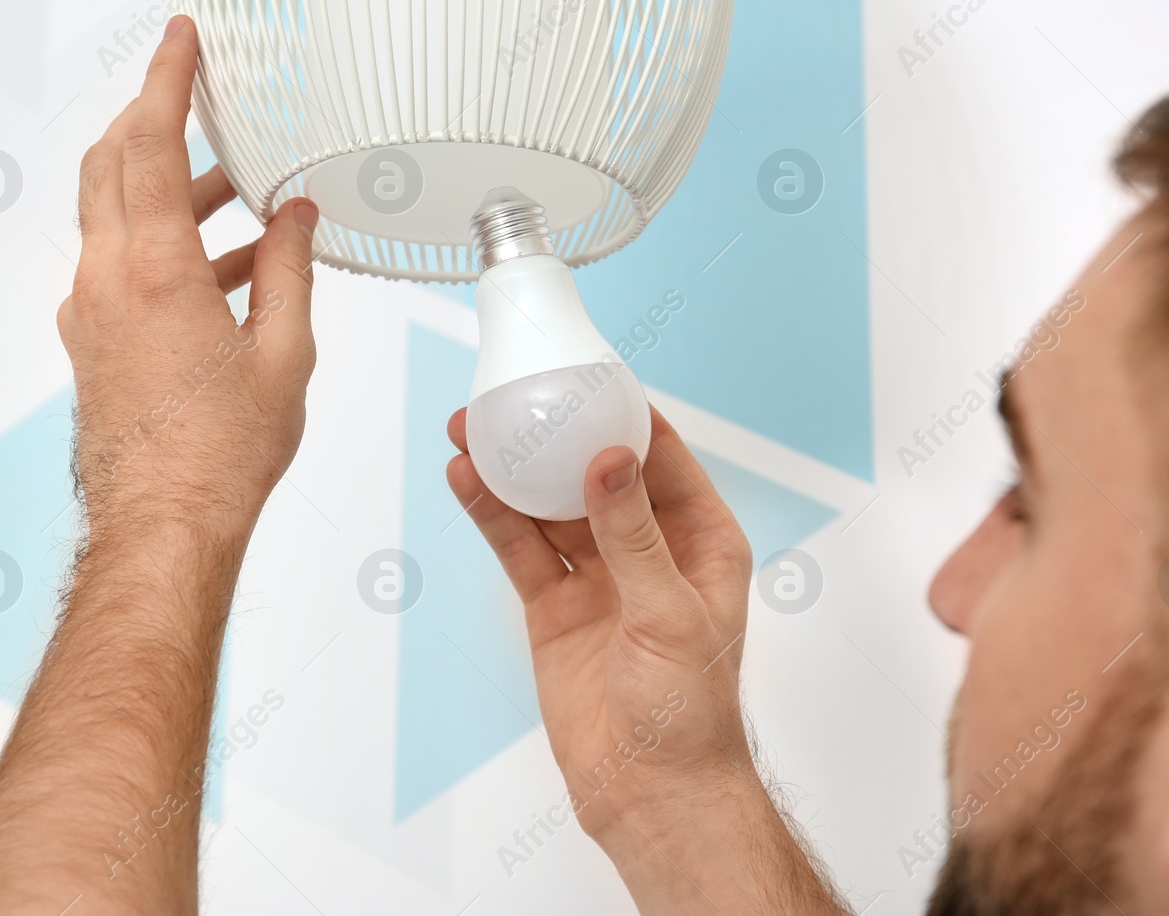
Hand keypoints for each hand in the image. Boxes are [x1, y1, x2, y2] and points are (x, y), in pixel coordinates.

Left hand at [59, 15, 319, 552]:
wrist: (164, 525)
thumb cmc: (223, 453)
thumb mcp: (283, 351)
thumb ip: (288, 269)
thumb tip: (296, 215)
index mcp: (156, 269)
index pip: (148, 145)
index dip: (165, 82)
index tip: (179, 39)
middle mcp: (108, 278)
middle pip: (113, 165)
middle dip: (152, 118)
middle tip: (194, 92)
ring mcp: (92, 310)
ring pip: (115, 214)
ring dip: (168, 185)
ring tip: (236, 185)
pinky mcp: (94, 339)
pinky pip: (123, 262)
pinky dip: (165, 240)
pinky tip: (225, 263)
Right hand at [446, 406, 758, 838]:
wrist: (651, 794)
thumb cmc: (691, 713)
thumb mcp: (669, 614)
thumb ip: (634, 537)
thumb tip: (610, 462)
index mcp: (701, 540)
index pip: (661, 456)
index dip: (622, 413)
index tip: (583, 374)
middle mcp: (648, 549)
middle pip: (594, 472)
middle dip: (554, 433)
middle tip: (512, 397)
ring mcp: (598, 577)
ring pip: (549, 506)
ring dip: (514, 470)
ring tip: (472, 428)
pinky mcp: (555, 608)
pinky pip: (521, 549)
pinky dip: (493, 515)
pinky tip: (467, 482)